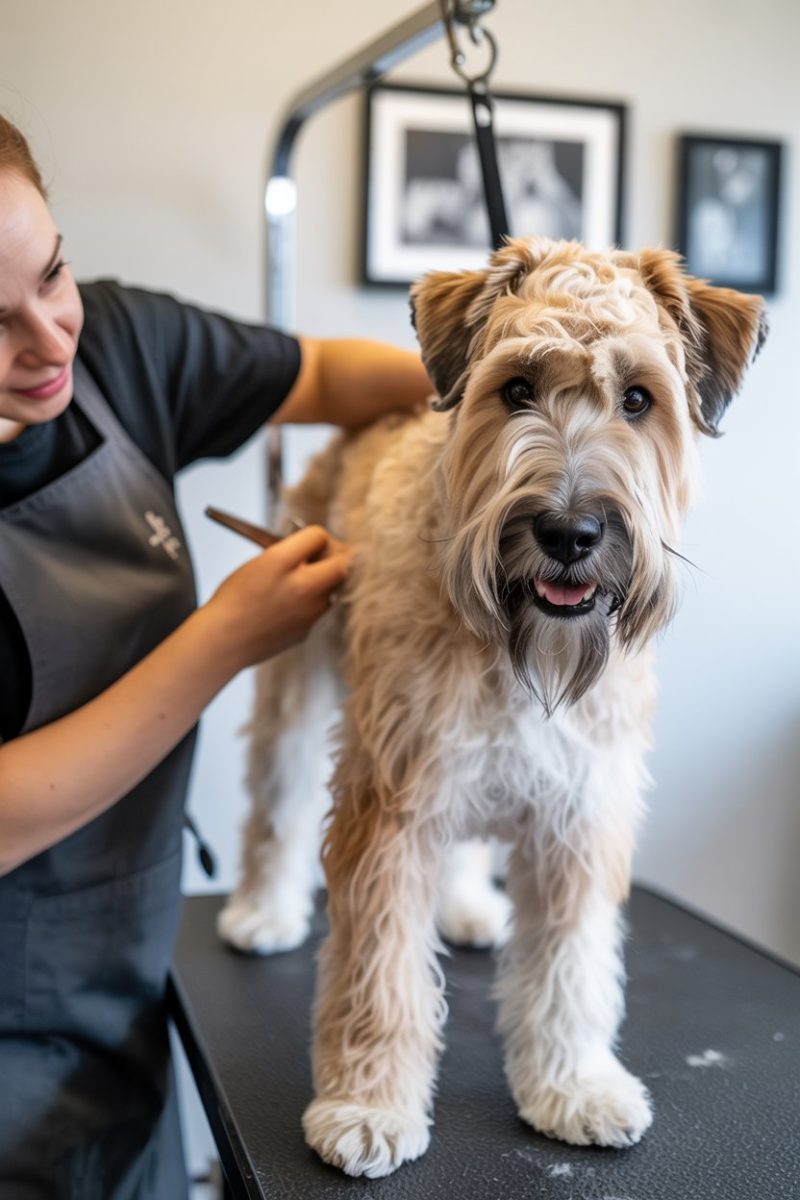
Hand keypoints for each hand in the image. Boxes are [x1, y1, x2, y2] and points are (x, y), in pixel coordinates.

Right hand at [204, 525, 350, 669]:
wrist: (222, 641)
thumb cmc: (232, 600)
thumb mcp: (257, 564)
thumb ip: (288, 552)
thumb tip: (312, 547)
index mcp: (281, 562)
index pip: (319, 535)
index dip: (317, 536)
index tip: (313, 542)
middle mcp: (300, 586)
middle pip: (343, 563)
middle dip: (337, 557)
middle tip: (323, 557)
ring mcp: (308, 612)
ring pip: (334, 588)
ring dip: (325, 581)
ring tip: (302, 582)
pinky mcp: (307, 631)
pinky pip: (319, 610)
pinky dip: (311, 603)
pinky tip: (288, 605)